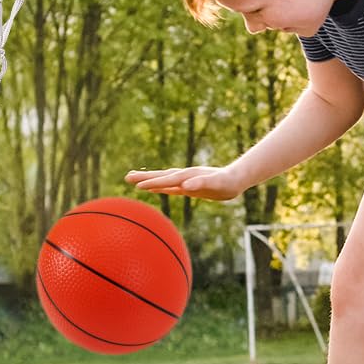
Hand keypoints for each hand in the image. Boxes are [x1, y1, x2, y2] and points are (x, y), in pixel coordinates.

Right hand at [124, 164, 243, 201]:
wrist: (236, 178)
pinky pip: (170, 185)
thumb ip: (202, 184)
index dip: (153, 182)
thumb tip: (186, 185)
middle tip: (127, 177)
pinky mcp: (188, 186)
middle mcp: (184, 176)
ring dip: (149, 179)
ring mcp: (185, 180)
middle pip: (161, 176)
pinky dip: (160, 185)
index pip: (167, 179)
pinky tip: (154, 187)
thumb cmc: (228, 182)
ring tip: (133, 179)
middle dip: (144, 177)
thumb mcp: (217, 184)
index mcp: (188, 177)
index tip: (137, 184)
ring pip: (163, 179)